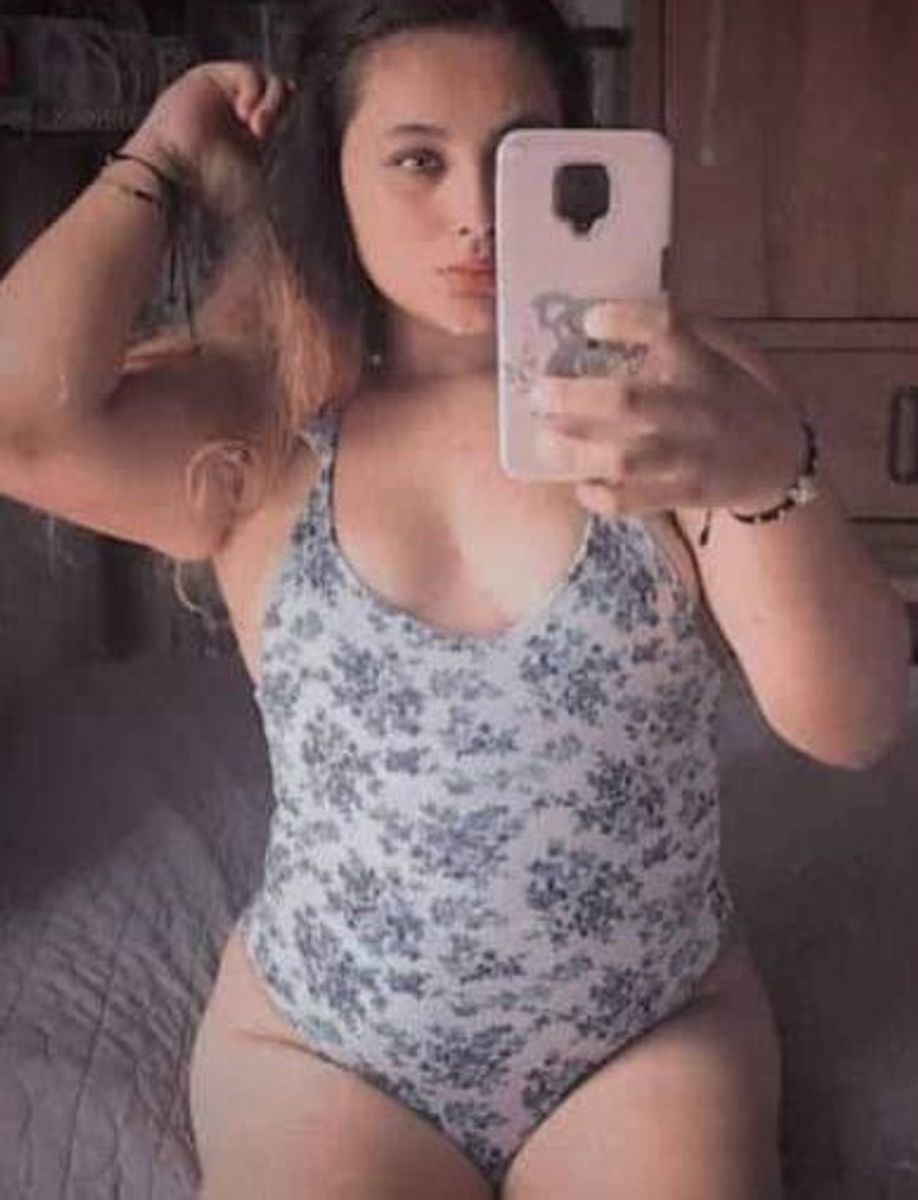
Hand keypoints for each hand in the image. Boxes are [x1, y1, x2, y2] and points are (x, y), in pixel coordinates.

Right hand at [123, 62, 296, 216]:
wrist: (173, 174)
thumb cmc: (208, 186)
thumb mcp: (254, 184)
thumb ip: (274, 186)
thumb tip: (295, 229)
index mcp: (252, 133)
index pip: (283, 109)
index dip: (289, 113)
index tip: (283, 133)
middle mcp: (238, 110)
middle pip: (277, 90)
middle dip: (279, 109)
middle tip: (263, 133)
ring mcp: (223, 92)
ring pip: (265, 80)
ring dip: (268, 103)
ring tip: (256, 127)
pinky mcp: (209, 77)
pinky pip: (247, 72)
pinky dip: (252, 91)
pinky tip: (242, 113)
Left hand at [530, 300, 805, 519]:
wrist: (781, 462)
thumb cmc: (735, 398)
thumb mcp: (725, 354)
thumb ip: (683, 333)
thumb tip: (614, 311)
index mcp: (706, 365)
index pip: (669, 330)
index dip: (627, 321)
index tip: (590, 319)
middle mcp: (697, 410)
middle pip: (629, 401)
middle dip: (574, 396)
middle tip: (539, 391)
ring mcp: (690, 457)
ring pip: (624, 458)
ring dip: (575, 451)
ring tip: (545, 441)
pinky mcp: (683, 494)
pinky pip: (631, 501)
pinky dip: (598, 494)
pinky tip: (580, 483)